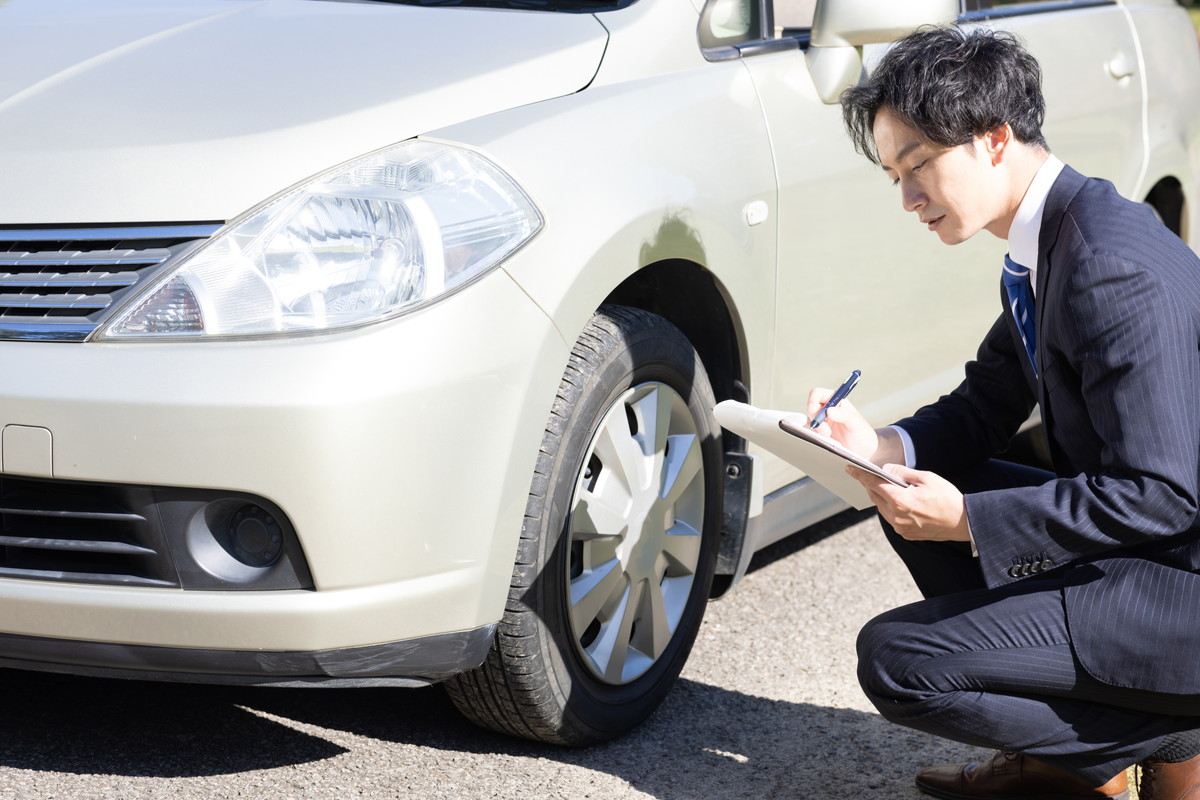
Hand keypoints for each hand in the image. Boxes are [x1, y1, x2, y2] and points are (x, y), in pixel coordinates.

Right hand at [806, 387, 878, 457]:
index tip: (815, 411)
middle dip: (816, 420)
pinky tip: (831, 443)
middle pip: (811, 409)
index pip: (818, 394)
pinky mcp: (820, 434)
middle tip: (826, 431)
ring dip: (819, 432)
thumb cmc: (863, 434)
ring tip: (832, 439)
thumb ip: (844, 415)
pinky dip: (820, 439)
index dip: (813, 399)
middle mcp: (827, 410)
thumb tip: (829, 410)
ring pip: (811, 422)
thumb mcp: (857, 423)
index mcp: (836, 401)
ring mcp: (823, 422)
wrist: (864, 451)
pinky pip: (813, 434)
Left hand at [847, 463, 969, 541]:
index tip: (850, 468)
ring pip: (882, 509)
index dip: (860, 475)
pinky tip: (902, 502)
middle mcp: (896, 516)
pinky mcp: (905, 534)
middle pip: (876, 497)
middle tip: (873, 475)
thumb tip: (885, 469)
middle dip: (873, 485)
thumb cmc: (946, 497)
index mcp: (900, 500)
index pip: (873, 484)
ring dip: (883, 498)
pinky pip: (892, 519)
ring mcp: (900, 528)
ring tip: (889, 488)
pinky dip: (892, 509)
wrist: (963, 522)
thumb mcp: (926, 478)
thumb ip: (902, 473)